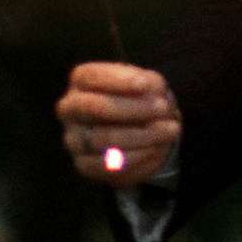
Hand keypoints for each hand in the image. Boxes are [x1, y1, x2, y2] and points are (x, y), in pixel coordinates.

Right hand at [58, 60, 180, 187]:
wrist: (137, 131)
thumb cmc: (138, 98)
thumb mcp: (146, 83)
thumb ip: (148, 83)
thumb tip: (152, 89)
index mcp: (81, 81)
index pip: (92, 76)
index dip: (119, 80)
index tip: (147, 84)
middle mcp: (70, 108)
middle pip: (96, 107)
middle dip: (133, 108)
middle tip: (164, 108)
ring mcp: (73, 138)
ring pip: (105, 138)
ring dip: (143, 134)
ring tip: (171, 129)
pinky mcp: (83, 164)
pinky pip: (107, 164)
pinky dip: (136, 156)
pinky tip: (156, 147)